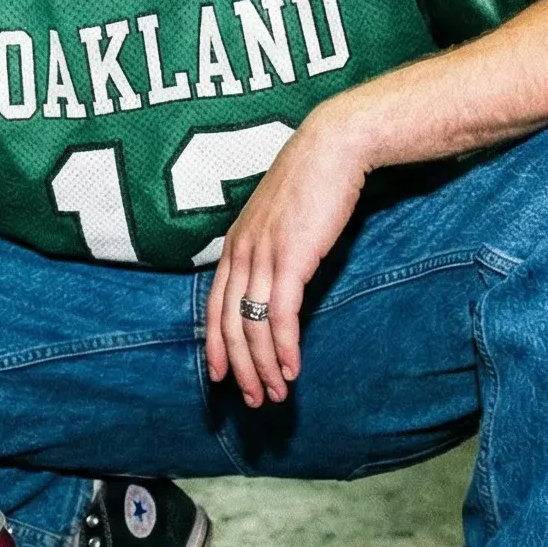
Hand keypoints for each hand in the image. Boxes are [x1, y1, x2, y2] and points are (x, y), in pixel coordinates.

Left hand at [207, 109, 370, 407]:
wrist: (333, 146)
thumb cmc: (314, 180)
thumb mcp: (282, 218)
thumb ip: (273, 248)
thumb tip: (278, 278)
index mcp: (235, 244)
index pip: (214, 306)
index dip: (215, 346)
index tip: (220, 377)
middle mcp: (241, 252)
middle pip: (229, 324)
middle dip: (239, 368)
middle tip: (254, 399)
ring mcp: (263, 255)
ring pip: (253, 325)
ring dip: (264, 366)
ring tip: (276, 393)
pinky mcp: (290, 258)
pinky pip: (281, 314)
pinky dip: (284, 347)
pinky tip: (292, 369)